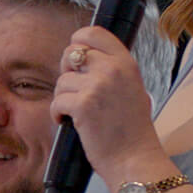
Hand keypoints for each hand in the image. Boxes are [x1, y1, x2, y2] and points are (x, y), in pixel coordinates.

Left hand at [53, 26, 162, 182]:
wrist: (135, 158)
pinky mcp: (83, 105)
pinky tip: (67, 121)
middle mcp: (112, 69)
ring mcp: (97, 86)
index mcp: (126, 63)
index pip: (94, 33)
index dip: (78, 41)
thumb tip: (87, 58)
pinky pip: (57, 101)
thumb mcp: (133, 89)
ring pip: (62, 80)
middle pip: (72, 53)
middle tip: (73, 90)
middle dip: (66, 71)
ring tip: (75, 112)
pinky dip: (57, 114)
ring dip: (63, 97)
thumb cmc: (132, 130)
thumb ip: (114, 71)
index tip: (75, 58)